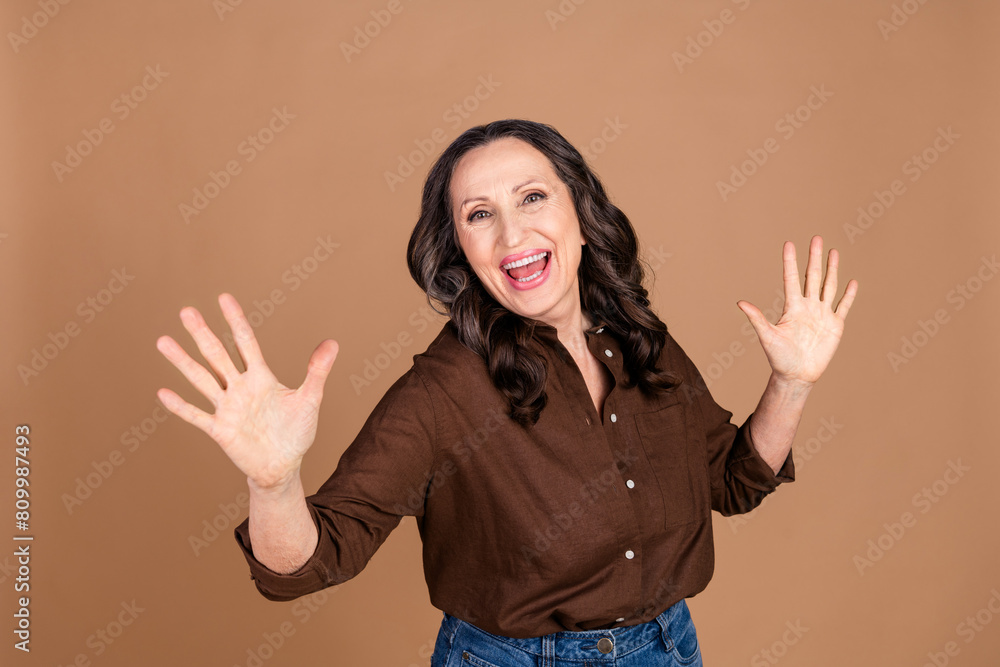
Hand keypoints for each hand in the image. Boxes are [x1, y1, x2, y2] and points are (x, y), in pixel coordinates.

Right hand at [155, 293, 338, 489]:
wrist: (284, 465)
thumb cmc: (296, 431)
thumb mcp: (310, 399)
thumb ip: (317, 371)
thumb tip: (333, 342)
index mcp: (260, 377)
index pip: (245, 342)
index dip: (235, 320)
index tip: (223, 297)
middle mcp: (240, 388)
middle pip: (217, 355)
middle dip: (202, 334)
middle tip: (185, 311)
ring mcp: (227, 408)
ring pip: (201, 380)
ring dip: (183, 362)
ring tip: (163, 341)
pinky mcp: (220, 430)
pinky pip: (197, 416)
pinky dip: (181, 406)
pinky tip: (163, 392)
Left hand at [737, 235, 857, 386]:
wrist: (797, 375)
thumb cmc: (778, 357)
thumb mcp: (767, 336)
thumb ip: (757, 318)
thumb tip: (740, 302)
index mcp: (792, 307)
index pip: (791, 278)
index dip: (790, 262)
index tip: (789, 244)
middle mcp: (807, 306)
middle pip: (812, 277)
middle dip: (814, 258)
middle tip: (816, 238)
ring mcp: (822, 314)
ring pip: (828, 286)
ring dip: (832, 269)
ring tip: (833, 251)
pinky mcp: (835, 325)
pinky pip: (843, 306)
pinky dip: (848, 295)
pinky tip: (851, 282)